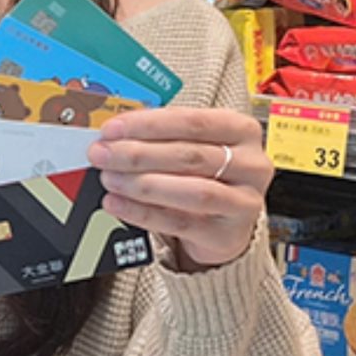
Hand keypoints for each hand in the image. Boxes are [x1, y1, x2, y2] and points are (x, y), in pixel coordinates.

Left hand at [90, 107, 270, 270]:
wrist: (228, 223)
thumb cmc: (208, 176)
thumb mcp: (195, 148)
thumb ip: (163, 138)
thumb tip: (115, 137)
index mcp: (242, 131)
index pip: (193, 121)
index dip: (149, 124)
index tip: (114, 128)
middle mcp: (251, 165)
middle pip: (190, 155)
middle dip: (139, 154)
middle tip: (103, 154)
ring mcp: (244, 202)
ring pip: (191, 191)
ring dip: (142, 184)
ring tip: (110, 178)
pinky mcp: (227, 234)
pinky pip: (180, 222)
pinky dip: (143, 213)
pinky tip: (118, 203)